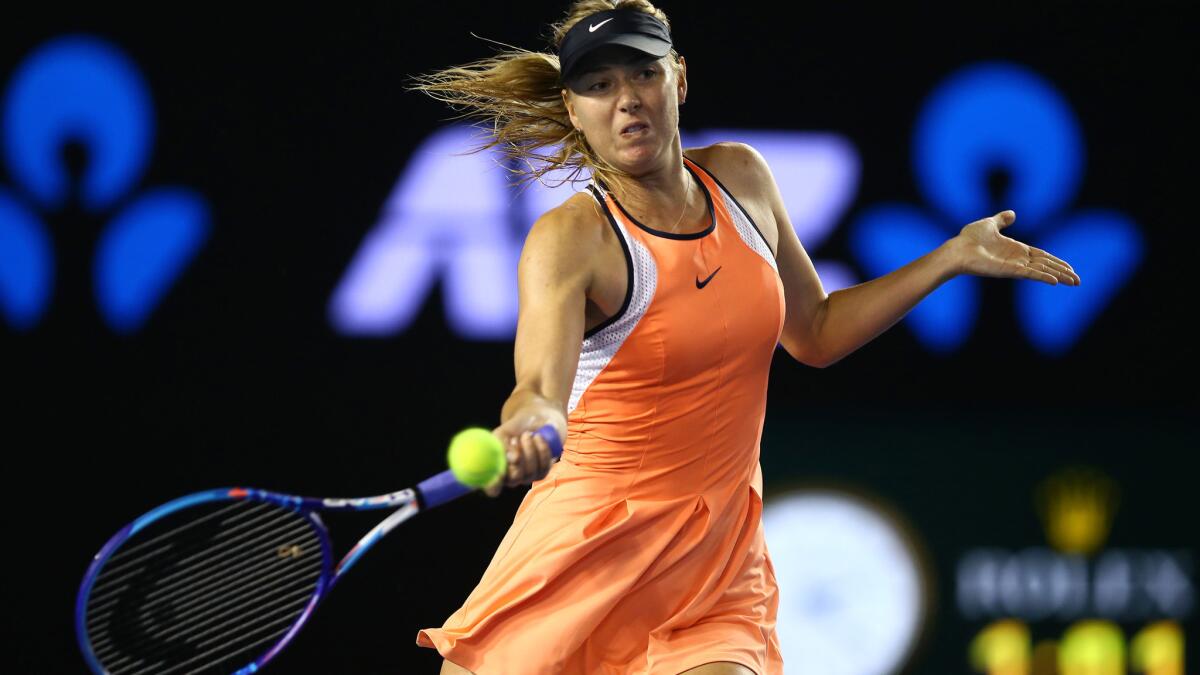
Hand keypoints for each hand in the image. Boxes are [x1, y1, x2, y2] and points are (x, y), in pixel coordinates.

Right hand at [483, 412, 562, 497]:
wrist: (532, 422)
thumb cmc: (512, 429)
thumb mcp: (502, 433)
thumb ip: (501, 445)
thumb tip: (512, 458)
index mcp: (495, 471)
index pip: (492, 488)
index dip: (494, 485)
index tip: (498, 473)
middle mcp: (510, 478)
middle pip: (514, 479)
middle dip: (517, 459)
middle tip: (515, 439)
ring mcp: (526, 477)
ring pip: (530, 472)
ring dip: (530, 450)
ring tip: (527, 434)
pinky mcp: (541, 473)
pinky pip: (544, 465)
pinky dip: (542, 449)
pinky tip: (538, 437)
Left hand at [948, 210, 1080, 285]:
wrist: (957, 248)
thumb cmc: (969, 238)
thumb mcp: (990, 224)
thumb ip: (1002, 220)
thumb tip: (1012, 213)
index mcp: (1016, 249)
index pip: (1041, 256)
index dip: (1056, 262)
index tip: (1069, 268)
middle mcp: (1017, 259)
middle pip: (1045, 266)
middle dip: (1062, 272)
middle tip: (1077, 281)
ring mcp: (1013, 266)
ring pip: (1041, 272)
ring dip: (1058, 276)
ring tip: (1074, 282)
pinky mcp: (1008, 271)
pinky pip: (1029, 274)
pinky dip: (1042, 277)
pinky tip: (1055, 281)